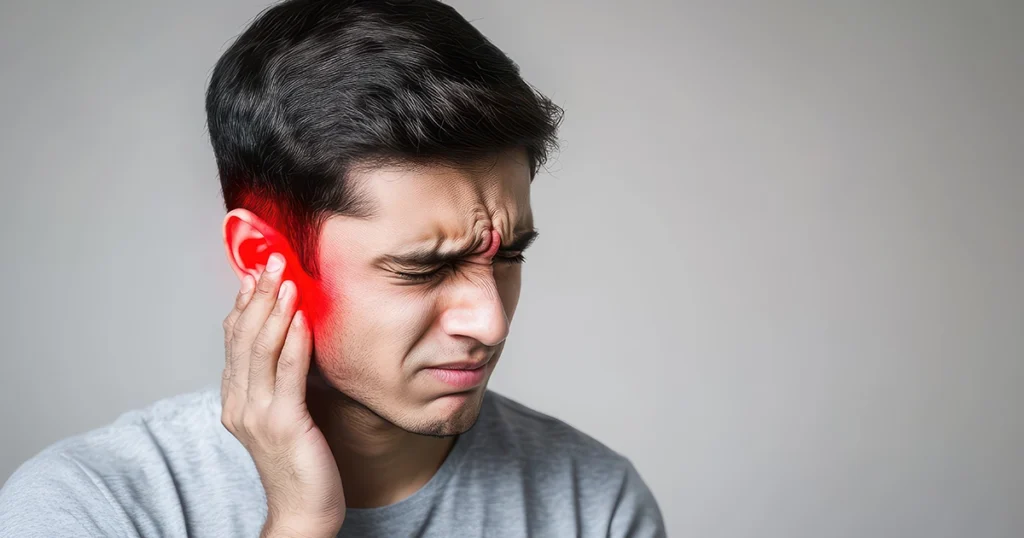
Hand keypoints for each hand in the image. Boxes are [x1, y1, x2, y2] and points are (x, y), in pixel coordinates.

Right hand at [220, 252, 344, 537]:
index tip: (256, 270)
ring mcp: (258, 414)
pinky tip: (302, 314)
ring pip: (261, 348)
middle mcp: (239, 404)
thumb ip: (280, 377)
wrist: (303, 511)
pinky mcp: (284, 423)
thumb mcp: (284, 412)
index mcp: (235, 400)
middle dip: (257, 295)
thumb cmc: (300, 461)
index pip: (233, 341)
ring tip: (284, 276)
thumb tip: (292, 334)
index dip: (244, 303)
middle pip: (243, 337)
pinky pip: (288, 372)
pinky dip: (294, 338)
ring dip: (274, 307)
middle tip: (271, 259)